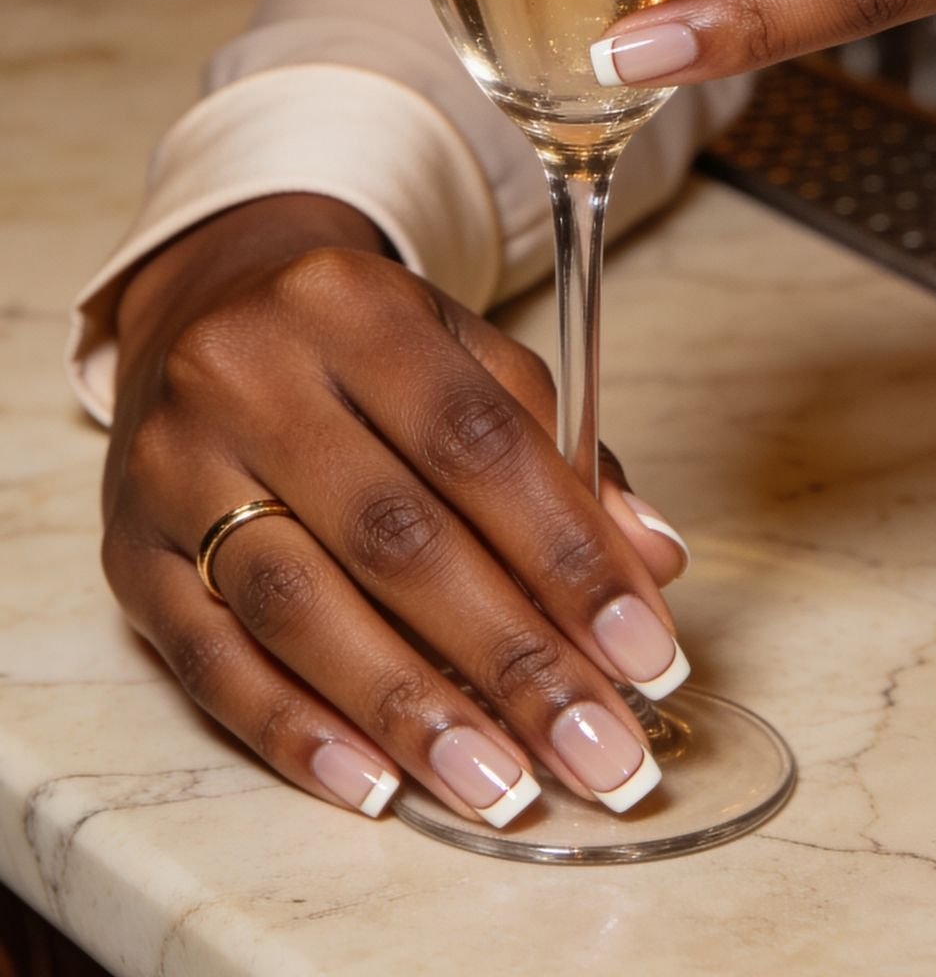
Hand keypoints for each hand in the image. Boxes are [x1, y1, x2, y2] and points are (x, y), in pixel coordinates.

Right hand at [103, 194, 688, 827]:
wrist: (205, 301)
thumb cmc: (360, 345)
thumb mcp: (462, 353)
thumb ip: (557, 451)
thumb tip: (652, 563)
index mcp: (351, 304)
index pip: (475, 442)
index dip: (568, 556)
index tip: (646, 653)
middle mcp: (249, 373)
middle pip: (395, 536)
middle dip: (512, 659)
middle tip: (599, 751)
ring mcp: (176, 464)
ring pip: (299, 604)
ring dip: (410, 712)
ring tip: (503, 786)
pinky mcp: (129, 551)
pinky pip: (210, 659)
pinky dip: (294, 730)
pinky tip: (374, 785)